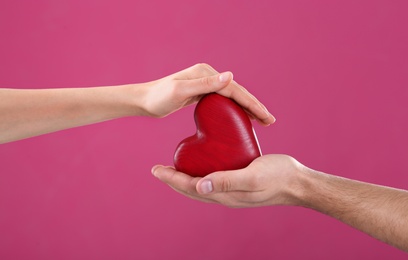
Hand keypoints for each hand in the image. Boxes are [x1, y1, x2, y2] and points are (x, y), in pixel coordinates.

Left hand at [140, 63, 274, 124]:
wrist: (143, 100)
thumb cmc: (158, 98)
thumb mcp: (180, 91)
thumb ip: (204, 84)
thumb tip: (230, 75)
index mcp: (206, 73)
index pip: (234, 90)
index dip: (252, 103)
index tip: (266, 116)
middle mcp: (208, 76)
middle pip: (236, 92)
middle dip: (254, 106)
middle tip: (270, 120)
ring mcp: (204, 84)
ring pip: (231, 98)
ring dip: (246, 108)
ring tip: (262, 120)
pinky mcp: (200, 93)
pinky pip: (223, 102)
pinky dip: (234, 109)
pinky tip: (240, 119)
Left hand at [151, 154, 302, 207]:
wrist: (298, 182)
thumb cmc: (278, 177)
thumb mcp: (253, 176)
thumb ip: (228, 181)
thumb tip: (199, 185)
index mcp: (225, 195)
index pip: (191, 188)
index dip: (172, 179)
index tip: (156, 169)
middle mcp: (225, 194)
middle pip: (192, 189)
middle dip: (174, 179)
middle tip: (158, 169)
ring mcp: (232, 189)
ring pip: (201, 183)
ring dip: (186, 176)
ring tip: (175, 165)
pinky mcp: (238, 180)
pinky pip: (214, 176)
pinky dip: (202, 169)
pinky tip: (203, 159)